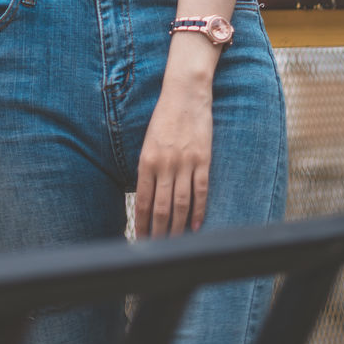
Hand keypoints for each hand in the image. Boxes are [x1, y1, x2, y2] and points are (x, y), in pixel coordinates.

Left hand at [135, 82, 212, 237]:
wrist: (185, 94)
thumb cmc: (164, 118)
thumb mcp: (148, 142)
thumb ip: (148, 169)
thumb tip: (147, 197)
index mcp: (147, 160)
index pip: (143, 200)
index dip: (142, 223)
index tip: (141, 239)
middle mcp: (165, 164)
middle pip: (162, 207)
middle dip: (158, 232)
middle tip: (157, 250)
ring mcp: (185, 162)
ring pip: (181, 204)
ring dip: (177, 227)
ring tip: (175, 245)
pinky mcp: (203, 159)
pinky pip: (201, 191)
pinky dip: (198, 211)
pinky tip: (195, 227)